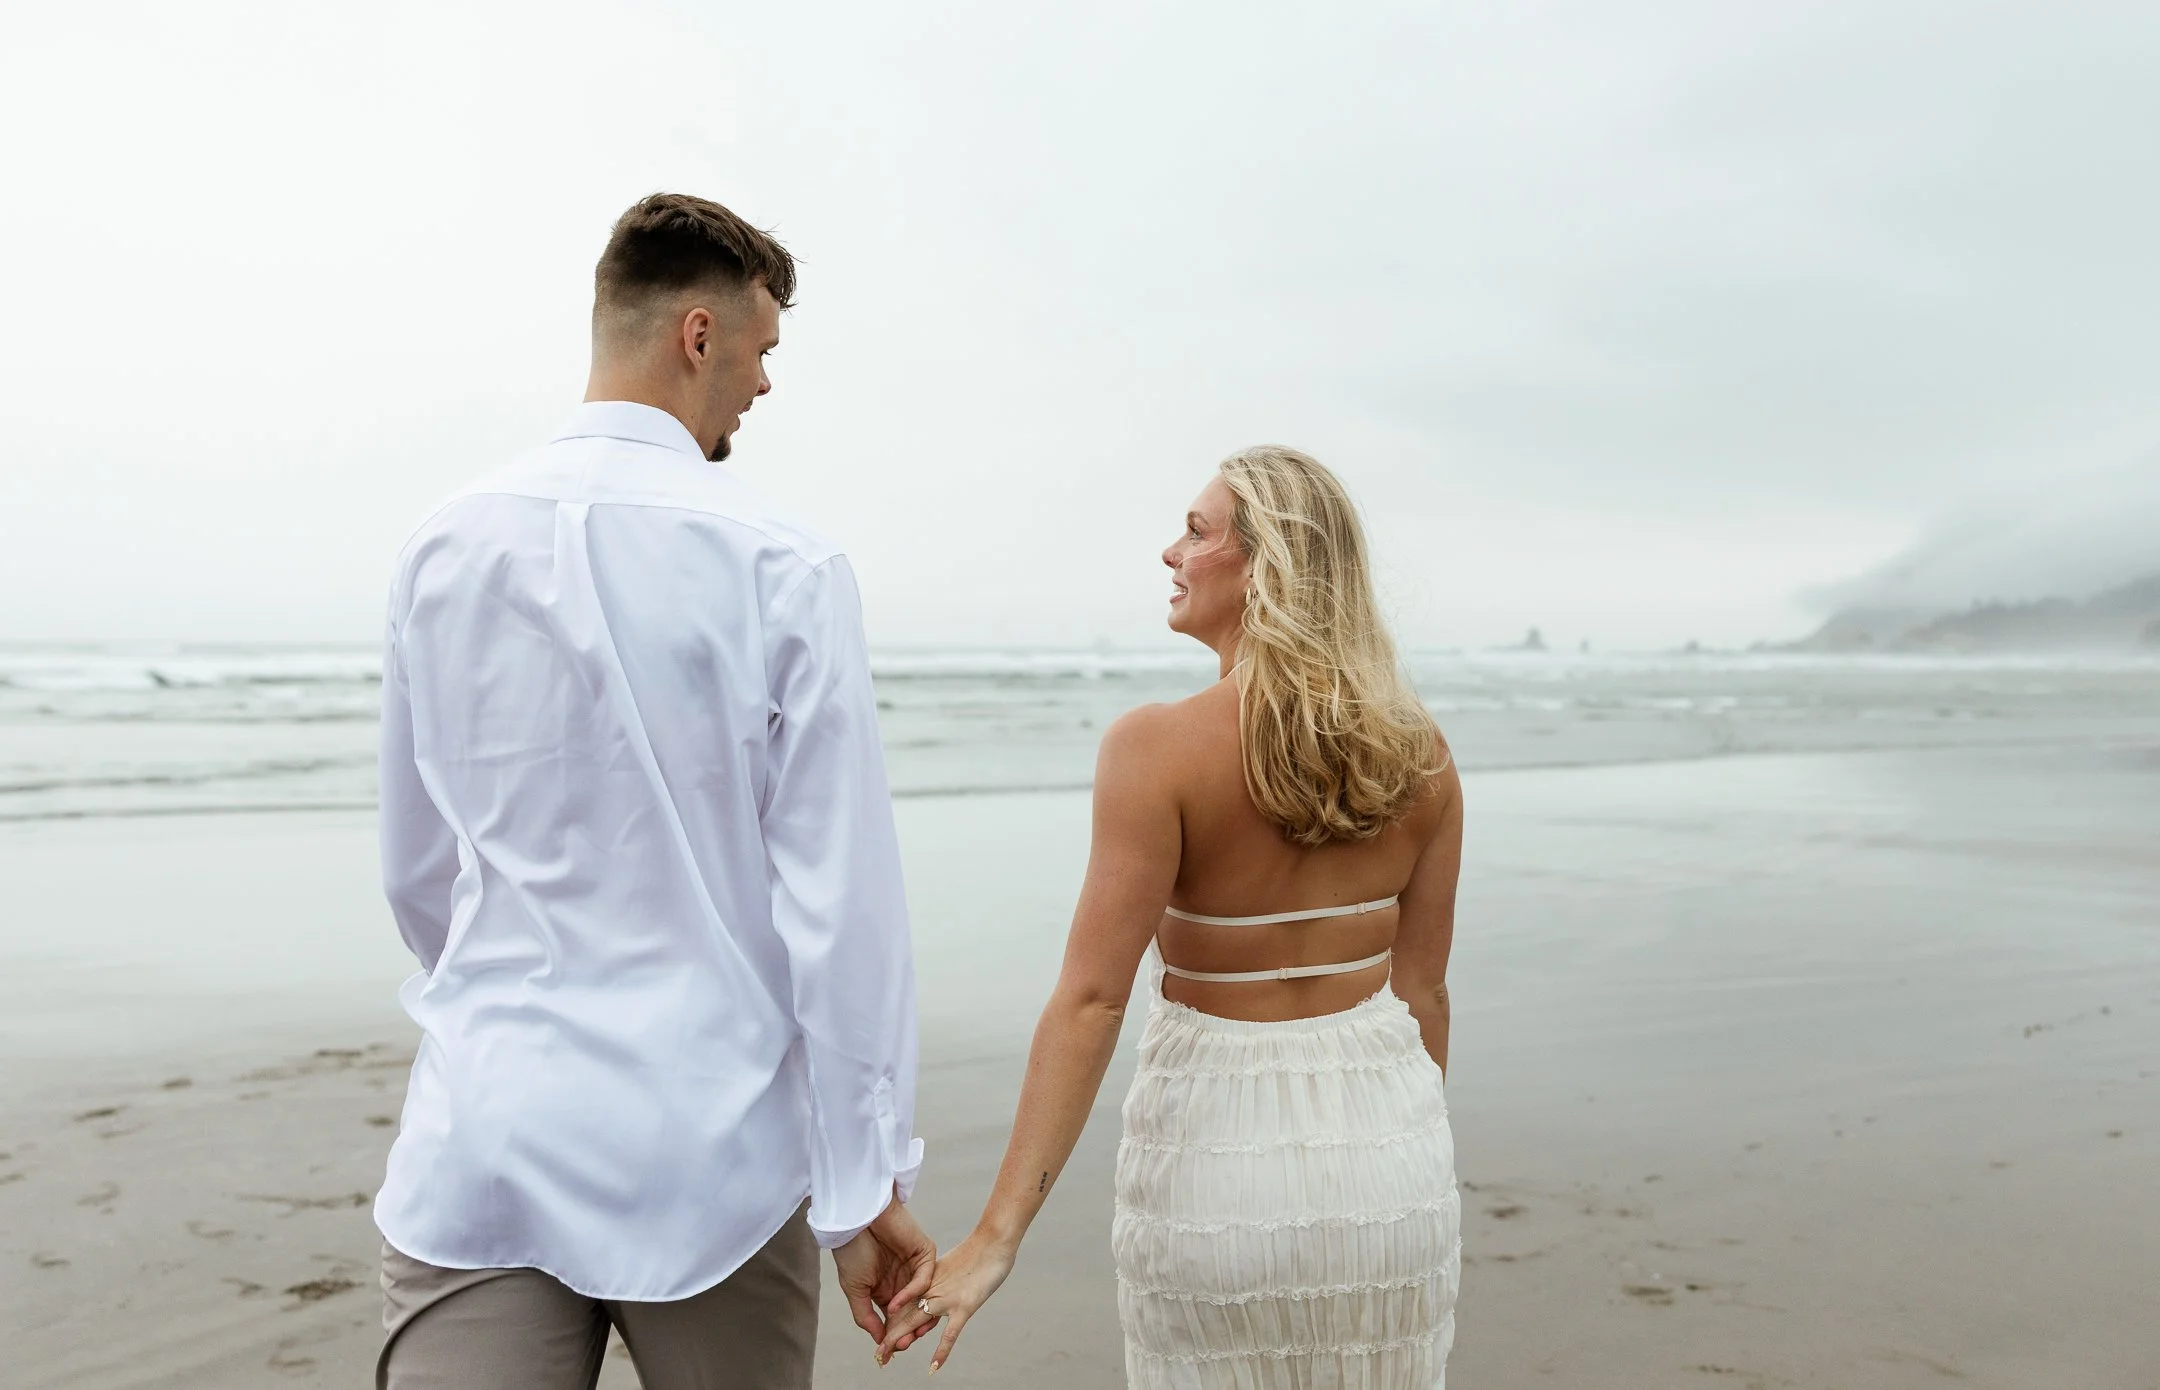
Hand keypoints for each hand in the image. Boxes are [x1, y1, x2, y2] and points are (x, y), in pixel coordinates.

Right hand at [832, 1198, 937, 1363]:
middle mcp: (904, 1281)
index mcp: (887, 1290)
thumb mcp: (855, 1290)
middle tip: (903, 1345)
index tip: (888, 1352)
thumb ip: (866, 1316)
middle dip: (909, 1330)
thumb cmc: (852, 1251)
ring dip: (915, 1317)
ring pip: (923, 1299)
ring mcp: (916, 1268)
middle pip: (913, 1312)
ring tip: (906, 1333)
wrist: (856, 1220)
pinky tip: (895, 1303)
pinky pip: (923, 1280)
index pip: (896, 1319)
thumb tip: (879, 1340)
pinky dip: (911, 1294)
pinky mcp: (925, 1254)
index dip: (894, 1335)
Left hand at [877, 1226, 1016, 1372]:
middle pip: (905, 1316)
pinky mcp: (964, 1306)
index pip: (904, 1306)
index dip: (893, 1324)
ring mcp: (946, 1299)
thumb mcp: (953, 1268)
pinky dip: (942, 1351)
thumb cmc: (978, 1253)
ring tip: (884, 1357)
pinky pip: (950, 1333)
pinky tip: (933, 1367)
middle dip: (890, 1337)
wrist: (993, 1241)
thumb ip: (943, 1282)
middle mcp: (932, 1291)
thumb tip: (937, 1292)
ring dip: (901, 1340)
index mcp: (928, 1281)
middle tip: (877, 1356)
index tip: (884, 1341)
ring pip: (917, 1323)